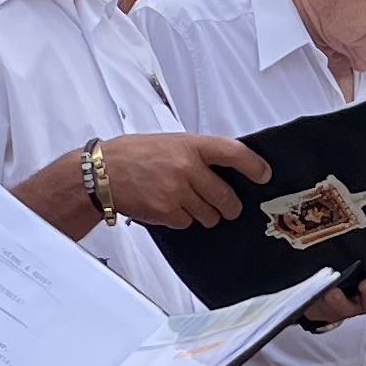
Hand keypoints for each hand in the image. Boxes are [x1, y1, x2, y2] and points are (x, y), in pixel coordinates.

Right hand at [95, 132, 271, 229]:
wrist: (101, 173)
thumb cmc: (133, 155)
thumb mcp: (170, 142)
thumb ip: (196, 153)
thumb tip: (223, 168)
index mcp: (191, 145)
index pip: (233, 152)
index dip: (253, 165)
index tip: (263, 175)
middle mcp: (187, 167)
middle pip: (226, 196)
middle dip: (230, 206)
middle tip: (228, 207)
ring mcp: (177, 191)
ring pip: (210, 215)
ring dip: (206, 215)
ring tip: (188, 203)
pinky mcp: (167, 211)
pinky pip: (188, 223)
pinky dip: (182, 219)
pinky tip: (168, 207)